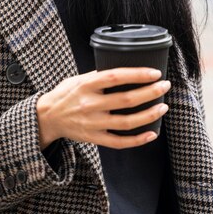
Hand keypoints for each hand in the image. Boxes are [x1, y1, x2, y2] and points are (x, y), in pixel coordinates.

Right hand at [36, 68, 169, 149]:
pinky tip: (151, 133)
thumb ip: (98, 76)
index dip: (137, 74)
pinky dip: (138, 140)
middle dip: (150, 92)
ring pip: (127, 122)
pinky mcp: (94, 138)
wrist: (47, 117)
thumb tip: (126, 71)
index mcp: (86, 85)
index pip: (116, 77)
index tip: (155, 72)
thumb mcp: (78, 79)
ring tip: (163, 107)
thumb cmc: (65, 94)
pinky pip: (119, 142)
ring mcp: (92, 123)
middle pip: (126, 100)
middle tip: (165, 86)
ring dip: (149, 115)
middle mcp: (89, 104)